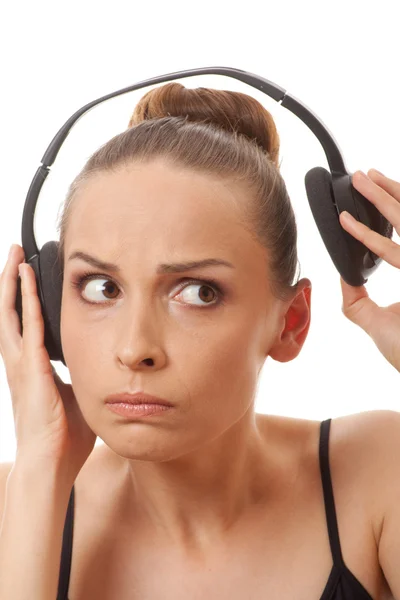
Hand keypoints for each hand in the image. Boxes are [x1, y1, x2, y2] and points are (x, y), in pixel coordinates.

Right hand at [0, 244, 96, 480]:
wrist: (52, 465)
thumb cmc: (65, 437)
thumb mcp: (77, 395)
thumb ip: (83, 376)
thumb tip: (101, 365)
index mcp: (32, 368)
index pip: (25, 324)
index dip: (24, 299)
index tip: (28, 276)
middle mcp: (21, 362)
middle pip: (11, 312)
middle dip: (12, 282)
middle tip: (15, 254)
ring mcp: (22, 364)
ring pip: (11, 314)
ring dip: (12, 284)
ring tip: (14, 257)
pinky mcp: (30, 369)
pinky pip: (27, 327)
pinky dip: (24, 302)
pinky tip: (25, 280)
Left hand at [339, 169, 399, 372]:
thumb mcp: (374, 320)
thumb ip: (357, 297)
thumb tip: (342, 273)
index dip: (390, 212)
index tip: (371, 192)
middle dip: (387, 195)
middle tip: (364, 176)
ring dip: (385, 200)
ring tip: (363, 180)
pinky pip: (395, 254)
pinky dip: (370, 239)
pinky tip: (348, 223)